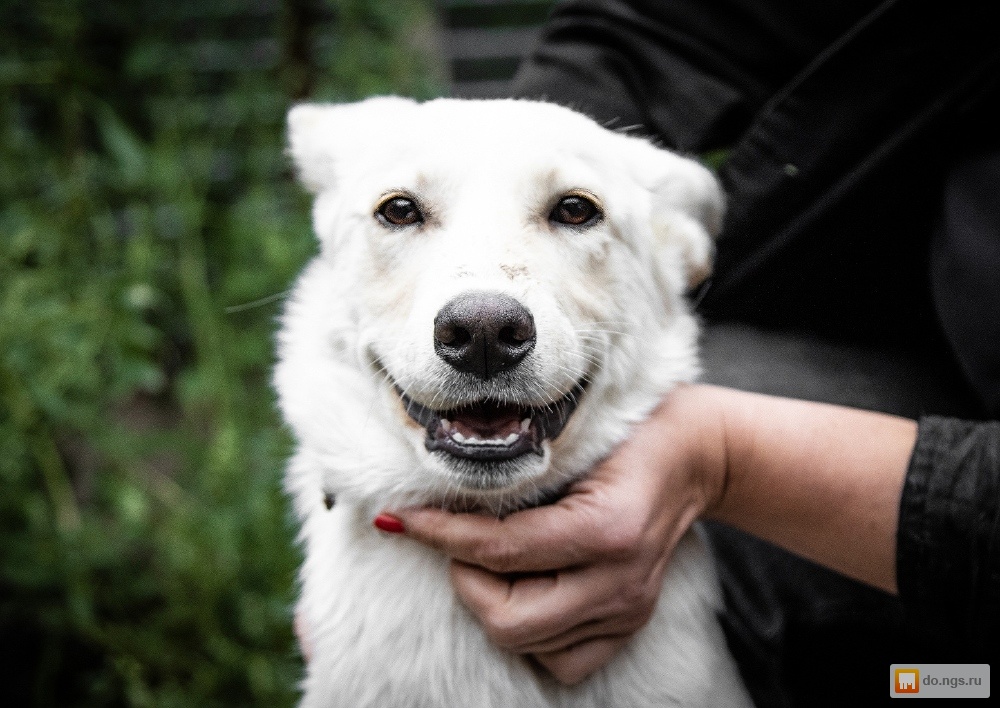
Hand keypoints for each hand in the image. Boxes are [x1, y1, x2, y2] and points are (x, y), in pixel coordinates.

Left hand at [391, 385, 724, 684]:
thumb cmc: (630, 433)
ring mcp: (629, 610)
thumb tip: (435, 499)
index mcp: (607, 529)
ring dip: (493, 603)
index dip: (440, 534)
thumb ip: (513, 475)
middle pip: (508, 620)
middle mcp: (620, 581)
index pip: (500, 550)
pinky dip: (532, 633)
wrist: (696, 456)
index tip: (402, 518)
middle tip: (459, 541)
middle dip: (465, 581)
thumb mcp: (571, 439)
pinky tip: (528, 589)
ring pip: (528, 645)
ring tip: (494, 560)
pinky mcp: (630, 624)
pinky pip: (562, 662)